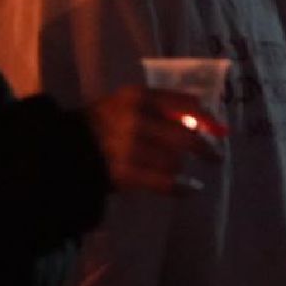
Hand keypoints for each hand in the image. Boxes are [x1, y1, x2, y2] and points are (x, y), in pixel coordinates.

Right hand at [85, 85, 224, 193]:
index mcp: (137, 96)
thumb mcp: (128, 102)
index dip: (207, 119)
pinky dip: (181, 187)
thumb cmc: (104, 122)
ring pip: (175, 161)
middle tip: (215, 156)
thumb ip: (164, 105)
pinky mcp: (124, 173)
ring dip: (180, 166)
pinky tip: (190, 188)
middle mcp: (134, 118)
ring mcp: (128, 147)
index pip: (185, 104)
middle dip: (205, 149)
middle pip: (186, 137)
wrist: (66, 147)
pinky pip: (165, 183)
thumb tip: (208, 117)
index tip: (219, 130)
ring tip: (176, 168)